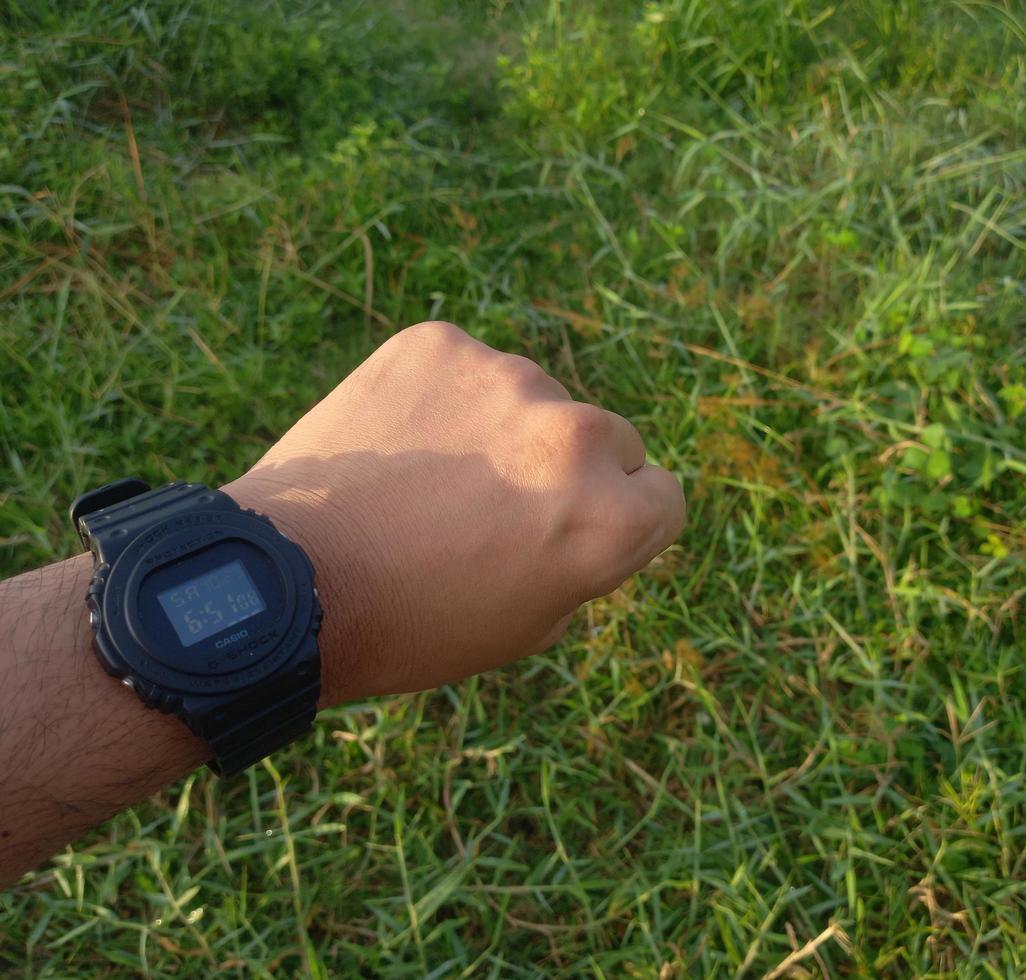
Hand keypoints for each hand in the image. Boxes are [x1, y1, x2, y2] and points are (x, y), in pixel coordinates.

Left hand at [224, 322, 684, 705]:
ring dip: (503, 431)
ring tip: (428, 483)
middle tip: (493, 512)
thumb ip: (589, 555)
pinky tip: (398, 446)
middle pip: (608, 439)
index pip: (664, 494)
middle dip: (568, 471)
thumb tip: (595, 507)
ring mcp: (507, 377)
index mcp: (611, 515)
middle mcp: (575, 435)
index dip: (620, 521)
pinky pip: (467, 369)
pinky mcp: (442, 344)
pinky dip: (444, 400)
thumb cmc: (413, 625)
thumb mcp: (532, 625)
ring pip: (534, 399)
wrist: (286, 583)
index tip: (571, 534)